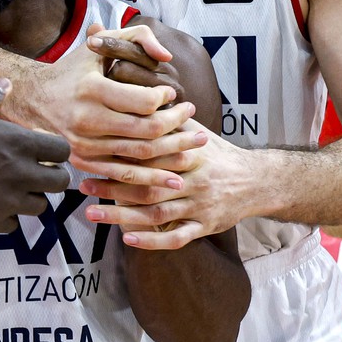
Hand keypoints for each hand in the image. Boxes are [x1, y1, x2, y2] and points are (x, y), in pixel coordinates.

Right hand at [0, 81, 71, 236]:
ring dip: (29, 197)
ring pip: (39, 207)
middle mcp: (19, 174)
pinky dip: (5, 217)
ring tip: (9, 189)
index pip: (62, 151)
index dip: (55, 150)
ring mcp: (6, 203)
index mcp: (16, 143)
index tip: (41, 150)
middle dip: (51, 177)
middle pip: (60, 183)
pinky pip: (12, 225)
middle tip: (33, 172)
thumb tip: (6, 85)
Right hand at [16, 22, 202, 187]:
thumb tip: (166, 56)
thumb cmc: (73, 69)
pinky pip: (123, 175)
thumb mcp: (101, 44)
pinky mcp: (83, 161)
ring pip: (139, 155)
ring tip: (194, 147)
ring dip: (172, 154)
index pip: (143, 102)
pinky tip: (172, 178)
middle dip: (178, 127)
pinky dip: (150, 179)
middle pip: (146, 131)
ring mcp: (84, 144)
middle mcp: (87, 119)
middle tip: (195, 120)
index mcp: (92, 89)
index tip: (173, 95)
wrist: (34, 99)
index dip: (165, 100)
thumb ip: (137, 37)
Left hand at [82, 126, 255, 249]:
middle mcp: (193, 181)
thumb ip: (170, 122)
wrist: (258, 182)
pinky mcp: (204, 227)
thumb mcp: (199, 133)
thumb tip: (142, 101)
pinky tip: (128, 239)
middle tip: (83, 186)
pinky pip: (176, 238)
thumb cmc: (220, 155)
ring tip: (92, 213)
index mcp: (189, 155)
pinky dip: (151, 240)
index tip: (94, 155)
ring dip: (122, 215)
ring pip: (156, 213)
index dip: (121, 156)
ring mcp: (199, 207)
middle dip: (113, 186)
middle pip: (148, 185)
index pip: (151, 155)